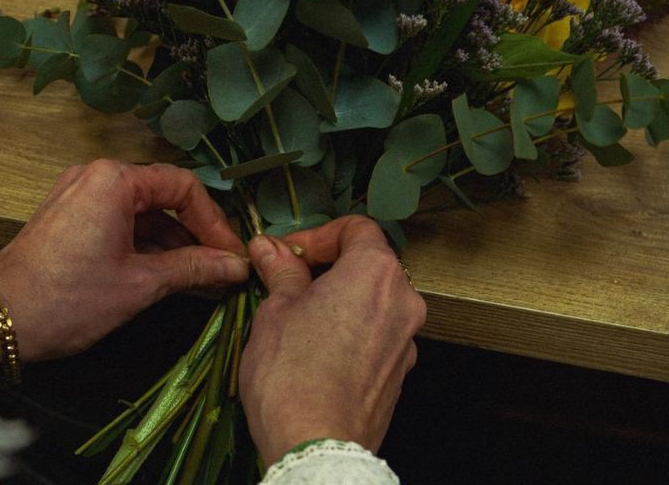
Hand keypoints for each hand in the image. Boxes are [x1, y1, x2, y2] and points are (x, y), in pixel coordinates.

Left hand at [0, 160, 247, 368]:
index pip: (183, 187)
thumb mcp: (139, 284)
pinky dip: (145, 242)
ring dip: (172, 240)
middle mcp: (97, 174)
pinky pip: (120, 218)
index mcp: (115, 180)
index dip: (213, 221)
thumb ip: (194, 268)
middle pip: (163, 195)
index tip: (231, 255)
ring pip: (143, 210)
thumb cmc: (69, 300)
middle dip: (195, 231)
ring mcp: (80, 191)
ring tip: (200, 275)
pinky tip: (166, 270)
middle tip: (221, 265)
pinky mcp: (70, 212)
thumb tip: (237, 266)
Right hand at [239, 216, 425, 466]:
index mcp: (376, 272)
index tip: (287, 252)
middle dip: (326, 265)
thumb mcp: (276, 309)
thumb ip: (281, 271)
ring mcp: (406, 340)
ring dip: (338, 296)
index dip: (318, 234)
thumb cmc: (294, 375)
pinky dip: (350, 326)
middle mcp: (403, 301)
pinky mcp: (399, 372)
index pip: (356, 228)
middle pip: (368, 262)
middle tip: (286, 278)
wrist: (316, 448)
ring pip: (372, 299)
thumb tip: (270, 248)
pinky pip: (376, 332)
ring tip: (296, 314)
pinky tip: (316, 345)